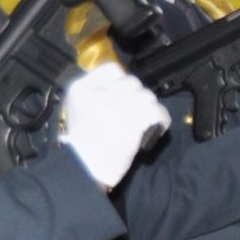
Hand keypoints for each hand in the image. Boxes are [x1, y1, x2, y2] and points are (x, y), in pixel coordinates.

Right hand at [60, 61, 170, 186]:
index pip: (112, 69)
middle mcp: (98, 92)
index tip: (125, 96)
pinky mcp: (132, 119)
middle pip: (133, 82)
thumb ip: (96, 94)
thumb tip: (124, 86)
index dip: (123, 82)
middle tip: (136, 114)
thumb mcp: (78, 110)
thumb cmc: (83, 146)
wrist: (83, 170)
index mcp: (81, 88)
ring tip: (145, 123)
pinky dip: (161, 120)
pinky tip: (158, 128)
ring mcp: (115, 105)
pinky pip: (157, 110)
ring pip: (147, 96)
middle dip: (137, 98)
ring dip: (149, 109)